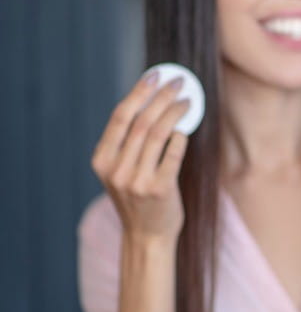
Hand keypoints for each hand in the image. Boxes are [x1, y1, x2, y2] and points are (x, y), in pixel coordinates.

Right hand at [91, 73, 191, 241]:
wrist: (147, 236)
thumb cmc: (139, 199)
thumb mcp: (121, 172)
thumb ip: (128, 145)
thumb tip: (152, 102)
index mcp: (102, 161)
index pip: (120, 117)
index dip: (138, 92)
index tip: (154, 75)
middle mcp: (116, 170)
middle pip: (141, 122)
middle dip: (161, 97)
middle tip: (178, 82)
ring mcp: (136, 181)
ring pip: (158, 134)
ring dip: (175, 112)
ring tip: (187, 100)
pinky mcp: (159, 190)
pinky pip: (173, 155)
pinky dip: (180, 137)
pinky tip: (186, 127)